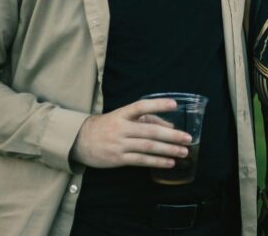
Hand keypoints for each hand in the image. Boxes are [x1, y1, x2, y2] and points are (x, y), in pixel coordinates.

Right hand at [70, 98, 192, 168]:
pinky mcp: (118, 159)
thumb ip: (145, 119)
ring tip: (183, 152)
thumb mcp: (122, 117)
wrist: (80, 141)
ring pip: (148, 147)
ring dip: (168, 150)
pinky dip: (157, 162)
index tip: (174, 104)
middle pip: (150, 131)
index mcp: (122, 114)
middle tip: (188, 138)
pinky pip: (141, 160)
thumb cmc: (107, 127)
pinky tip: (169, 163)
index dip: (158, 104)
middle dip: (171, 135)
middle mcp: (121, 128)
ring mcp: (119, 144)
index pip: (141, 106)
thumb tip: (170, 126)